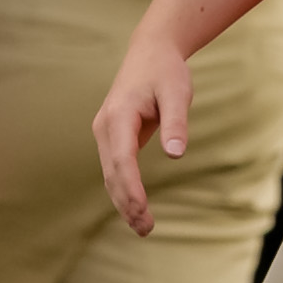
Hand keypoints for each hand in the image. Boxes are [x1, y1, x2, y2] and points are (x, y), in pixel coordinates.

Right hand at [91, 28, 192, 237]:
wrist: (150, 52)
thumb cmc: (165, 73)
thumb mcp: (177, 93)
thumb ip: (176, 123)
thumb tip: (176, 154)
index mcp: (119, 115)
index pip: (122, 159)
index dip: (131, 187)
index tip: (142, 211)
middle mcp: (105, 125)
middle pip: (111, 171)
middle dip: (126, 201)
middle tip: (146, 230)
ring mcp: (105, 131)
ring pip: (109, 172)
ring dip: (122, 199)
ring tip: (142, 226)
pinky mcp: (112, 135)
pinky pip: (113, 167)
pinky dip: (121, 188)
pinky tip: (134, 206)